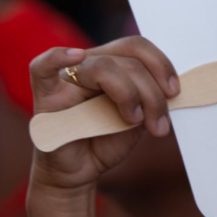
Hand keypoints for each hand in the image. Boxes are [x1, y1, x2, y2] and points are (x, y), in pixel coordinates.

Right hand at [28, 36, 179, 192]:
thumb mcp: (139, 117)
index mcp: (113, 64)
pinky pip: (42, 67)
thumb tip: (173, 88)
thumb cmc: (106, 139)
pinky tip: (76, 56)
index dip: (160, 65)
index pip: (136, 47)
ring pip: (103, 67)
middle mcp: (89, 64)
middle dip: (151, 91)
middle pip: (126, 59)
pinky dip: (58, 57)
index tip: (175, 92)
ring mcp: (66, 78)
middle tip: (159, 123)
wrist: (80, 169)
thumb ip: (150, 97)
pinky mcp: (45, 96)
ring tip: (135, 121)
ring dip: (130, 94)